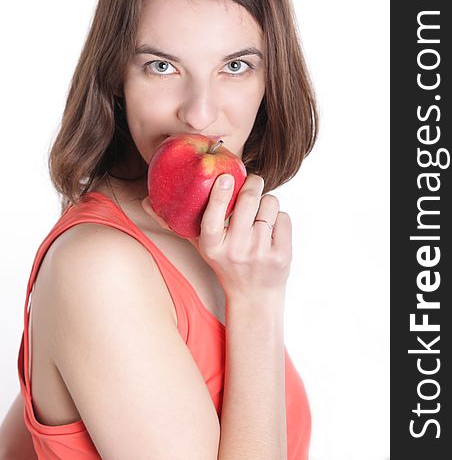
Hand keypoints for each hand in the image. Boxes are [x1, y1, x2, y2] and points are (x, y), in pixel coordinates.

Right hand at [142, 174, 291, 297]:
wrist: (254, 296)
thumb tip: (146, 201)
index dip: (219, 196)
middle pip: (248, 201)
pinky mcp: (282, 255)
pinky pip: (284, 217)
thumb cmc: (225, 264)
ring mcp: (260, 253)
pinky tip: (271, 228)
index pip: (212, 219)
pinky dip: (278, 217)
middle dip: (253, 183)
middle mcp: (235, 250)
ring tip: (260, 211)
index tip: (224, 177)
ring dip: (266, 201)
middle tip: (251, 181)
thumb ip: (176, 223)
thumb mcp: (200, 246)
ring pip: (270, 204)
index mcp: (212, 247)